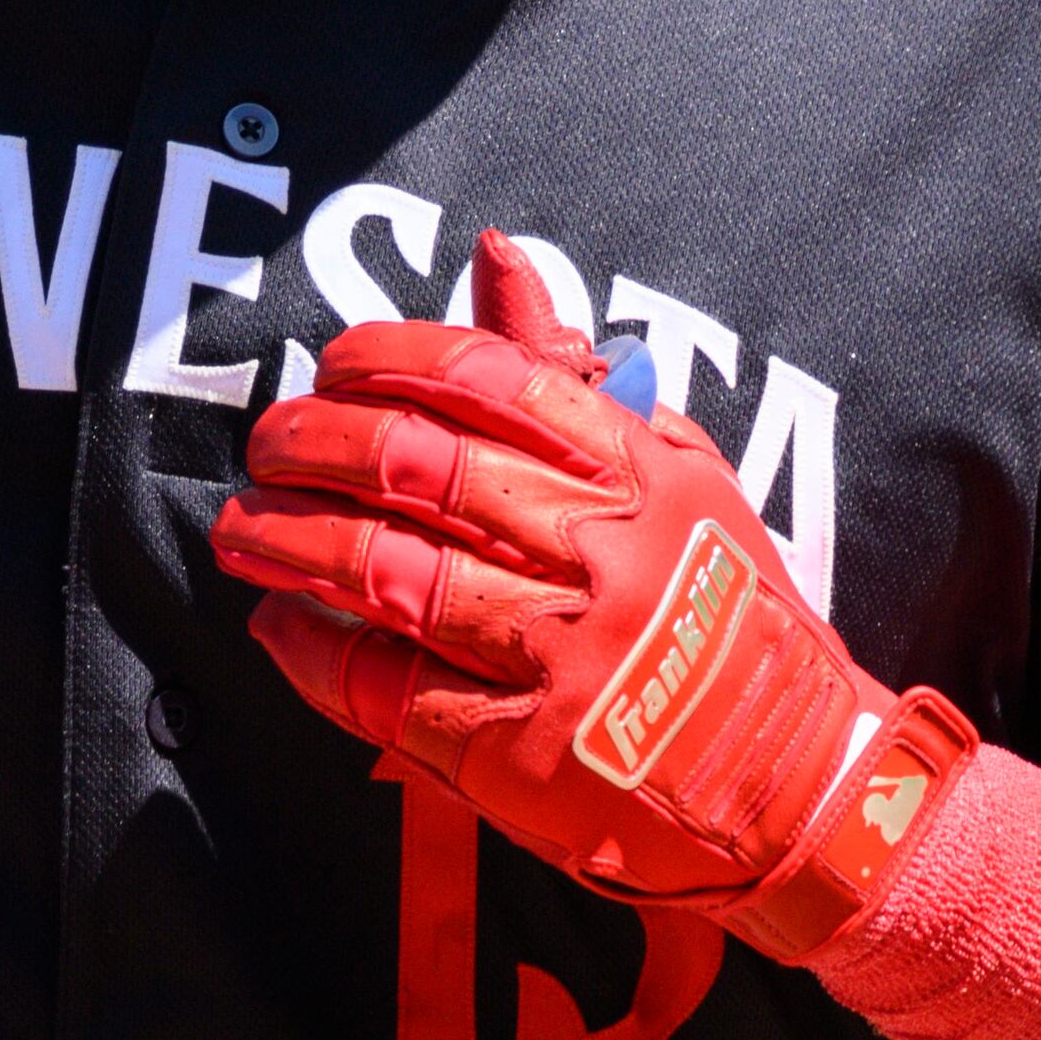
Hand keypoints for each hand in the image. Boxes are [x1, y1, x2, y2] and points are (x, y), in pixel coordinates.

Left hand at [215, 233, 975, 958]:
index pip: (493, 380)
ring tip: (240, 528)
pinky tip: (278, 626)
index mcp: (639, 478)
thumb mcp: (680, 478)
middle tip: (270, 442)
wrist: (801, 783)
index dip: (392, 359)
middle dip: (315, 443)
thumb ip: (578, 373)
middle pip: (418, 468)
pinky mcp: (519, 754)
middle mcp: (598, 557)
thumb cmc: (729, 617)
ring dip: (290, 542)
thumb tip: (494, 256)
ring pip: (386, 574)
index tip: (336, 364)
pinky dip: (315, 653)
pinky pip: (386, 688)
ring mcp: (557, 658)